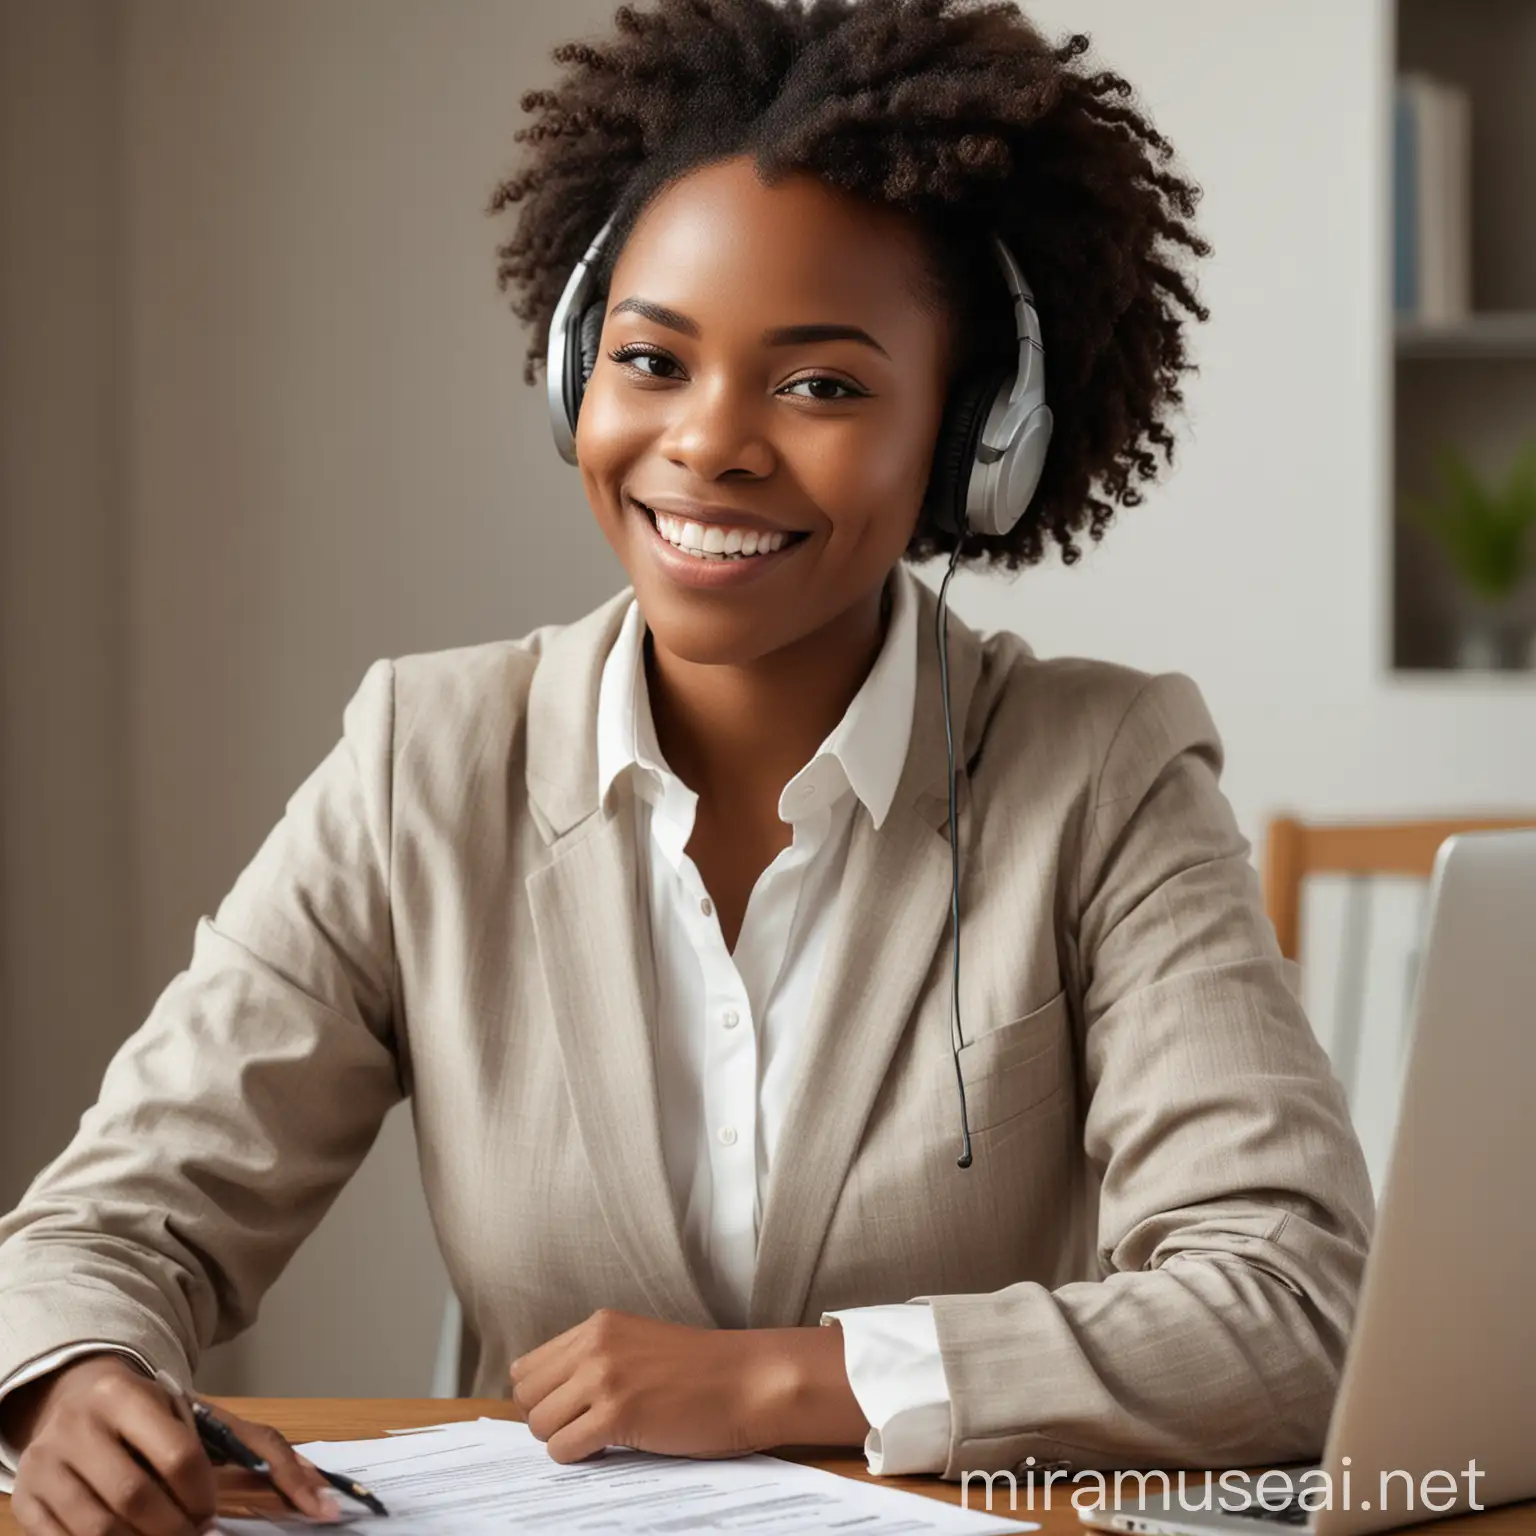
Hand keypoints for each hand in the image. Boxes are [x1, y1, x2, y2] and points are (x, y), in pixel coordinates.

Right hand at [4, 1354, 343, 1534]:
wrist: (77, 1398)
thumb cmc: (154, 1414)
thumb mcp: (206, 1419)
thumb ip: (267, 1455)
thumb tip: (326, 1506)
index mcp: (128, 1394)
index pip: (178, 1455)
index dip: (201, 1497)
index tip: (211, 1513)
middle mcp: (79, 1425)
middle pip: (134, 1498)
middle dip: (174, 1528)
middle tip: (194, 1535)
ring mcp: (46, 1464)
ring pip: (98, 1529)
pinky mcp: (25, 1500)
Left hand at [509, 1308, 867, 1463]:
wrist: (749, 1379)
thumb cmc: (700, 1371)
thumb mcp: (638, 1345)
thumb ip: (594, 1358)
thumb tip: (546, 1398)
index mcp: (598, 1325)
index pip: (527, 1367)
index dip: (542, 1397)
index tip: (569, 1411)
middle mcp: (595, 1344)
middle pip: (526, 1396)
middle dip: (548, 1420)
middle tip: (584, 1428)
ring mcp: (605, 1377)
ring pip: (539, 1424)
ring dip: (564, 1440)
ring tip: (601, 1437)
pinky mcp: (618, 1412)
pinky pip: (563, 1448)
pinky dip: (579, 1457)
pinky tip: (610, 1447)